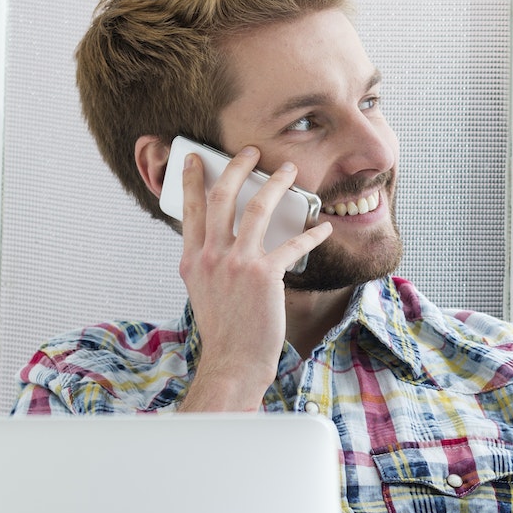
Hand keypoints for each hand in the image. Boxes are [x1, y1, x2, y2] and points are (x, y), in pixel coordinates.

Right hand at [174, 146, 331, 411]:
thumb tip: (221, 241)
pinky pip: (292, 244)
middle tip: (251, 151)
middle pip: (222, 197)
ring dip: (275, 184)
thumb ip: (208, 263)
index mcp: (192, 260)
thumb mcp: (202, 291)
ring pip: (256, 209)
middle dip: (237, 167)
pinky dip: (311, 234)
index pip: (189, 210)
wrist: (234, 361)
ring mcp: (236, 264)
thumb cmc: (224, 330)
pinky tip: (323, 227)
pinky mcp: (264, 275)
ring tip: (288, 171)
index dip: (191, 180)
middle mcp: (210, 257)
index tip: (193, 158)